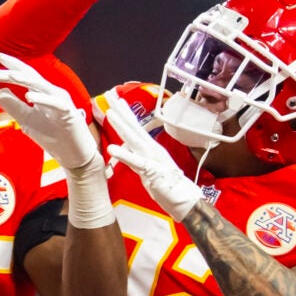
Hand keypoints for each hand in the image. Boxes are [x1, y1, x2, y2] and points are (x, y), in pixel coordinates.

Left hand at [0, 56, 100, 174]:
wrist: (74, 155)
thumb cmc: (54, 136)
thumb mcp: (27, 120)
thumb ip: (13, 106)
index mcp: (43, 94)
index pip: (26, 76)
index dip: (12, 67)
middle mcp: (53, 93)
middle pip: (32, 77)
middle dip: (14, 70)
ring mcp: (62, 102)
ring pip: (43, 86)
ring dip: (26, 80)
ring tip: (10, 75)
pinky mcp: (68, 113)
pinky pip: (55, 104)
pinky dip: (42, 99)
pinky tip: (29, 96)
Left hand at [101, 96, 205, 220]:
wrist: (186, 200)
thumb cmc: (169, 187)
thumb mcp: (150, 170)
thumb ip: (139, 160)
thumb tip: (130, 153)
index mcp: (150, 149)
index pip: (135, 128)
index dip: (125, 114)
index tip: (115, 101)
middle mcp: (151, 149)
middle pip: (133, 127)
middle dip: (121, 111)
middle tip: (110, 95)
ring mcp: (152, 159)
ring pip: (134, 139)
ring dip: (121, 125)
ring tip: (110, 113)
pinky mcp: (151, 171)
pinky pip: (135, 162)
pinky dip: (124, 154)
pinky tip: (111, 148)